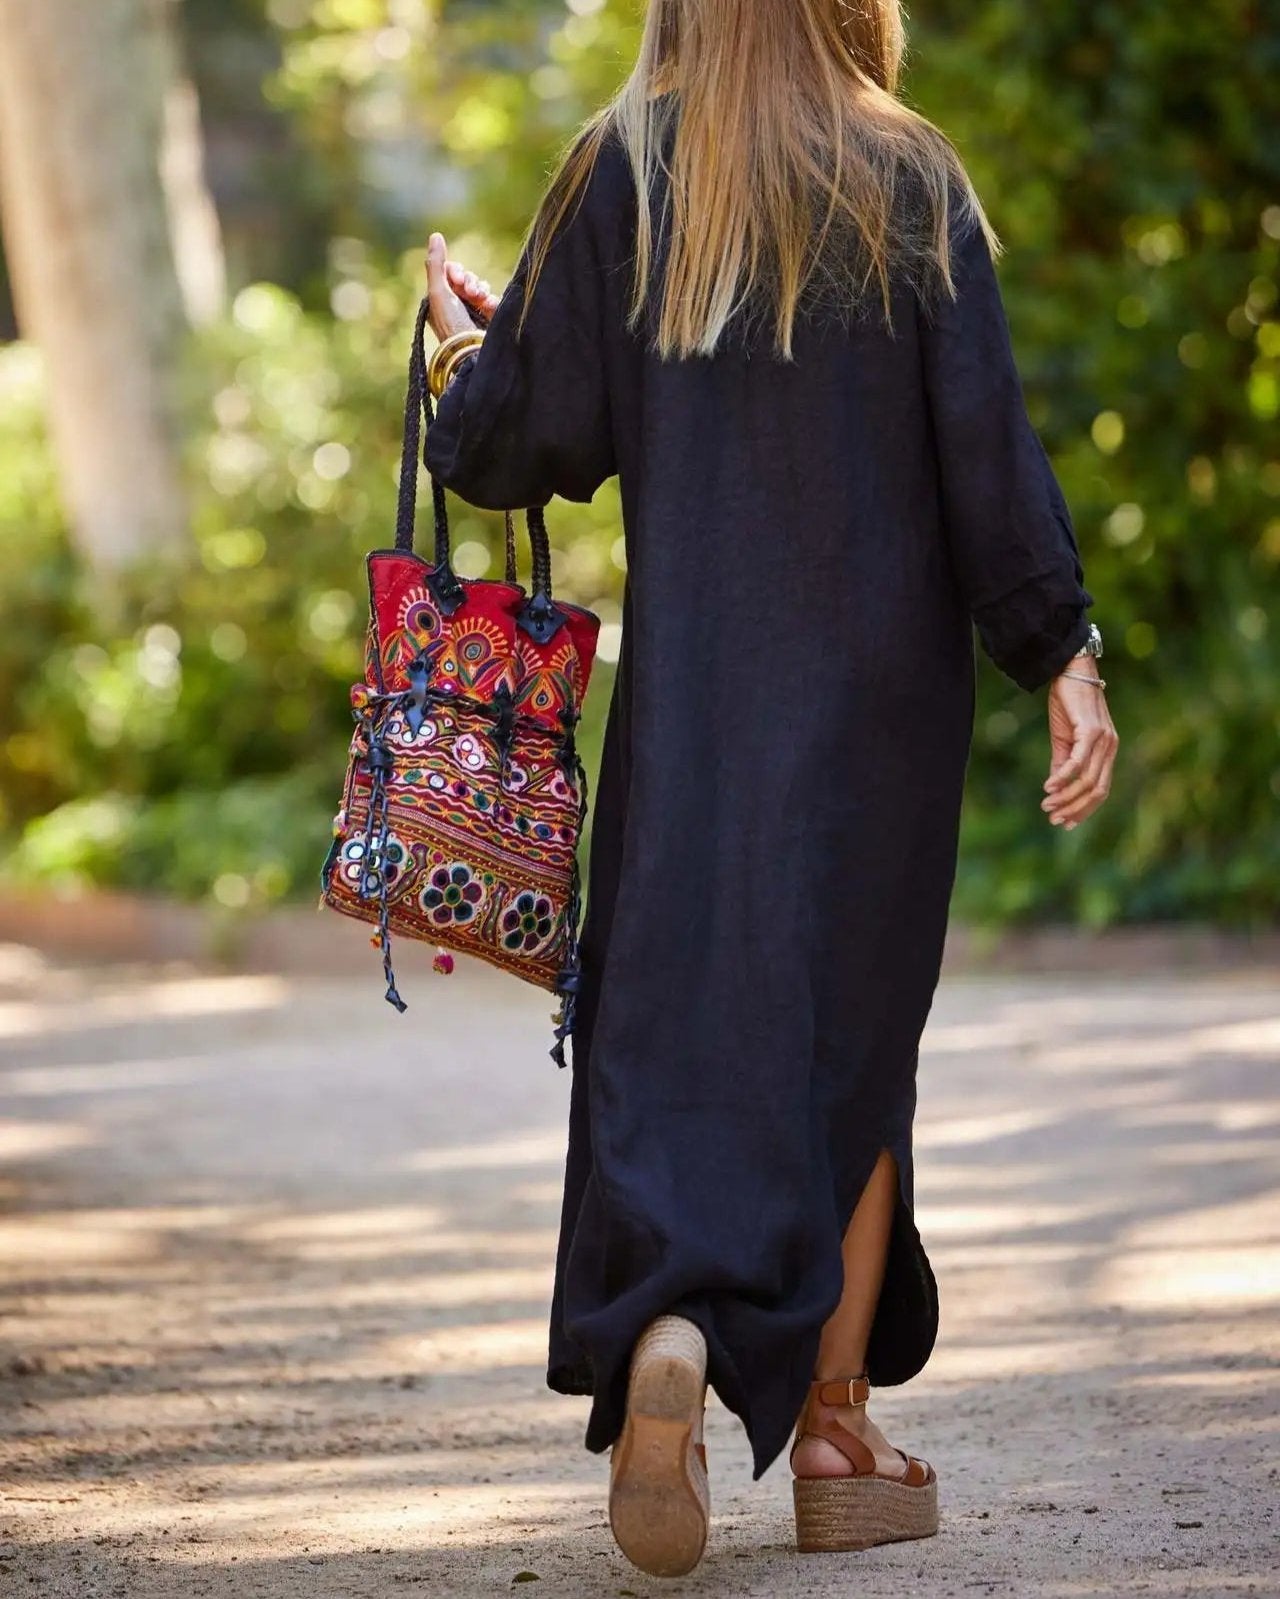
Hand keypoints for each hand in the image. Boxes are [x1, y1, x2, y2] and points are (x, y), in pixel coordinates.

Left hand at [425, 232, 500, 342]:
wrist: (471, 350)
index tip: (457, 280)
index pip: (450, 271)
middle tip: (471, 293)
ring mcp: (472, 311)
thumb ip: (436, 264)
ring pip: (480, 286)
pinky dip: (492, 301)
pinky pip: (492, 299)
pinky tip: (490, 307)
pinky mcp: (488, 318)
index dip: (456, 271)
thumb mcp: (438, 292)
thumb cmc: (451, 323)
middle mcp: (455, 304)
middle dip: (470, 282)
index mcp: (439, 298)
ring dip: (481, 290)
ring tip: (482, 301)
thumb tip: (436, 235)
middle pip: (466, 277)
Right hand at [1042, 668, 1118, 829]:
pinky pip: (1078, 762)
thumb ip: (1062, 763)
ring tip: (1046, 806)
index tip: (1065, 823)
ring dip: (1066, 797)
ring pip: (1088, 780)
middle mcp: (1111, 748)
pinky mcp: (1091, 730)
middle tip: (1053, 819)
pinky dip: (1063, 778)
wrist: (1070, 670)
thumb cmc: (1068, 703)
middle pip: (1097, 791)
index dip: (1084, 810)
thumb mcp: (1064, 739)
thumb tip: (1056, 789)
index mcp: (1107, 752)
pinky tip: (1048, 787)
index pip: (1101, 790)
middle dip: (1075, 809)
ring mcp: (1104, 739)